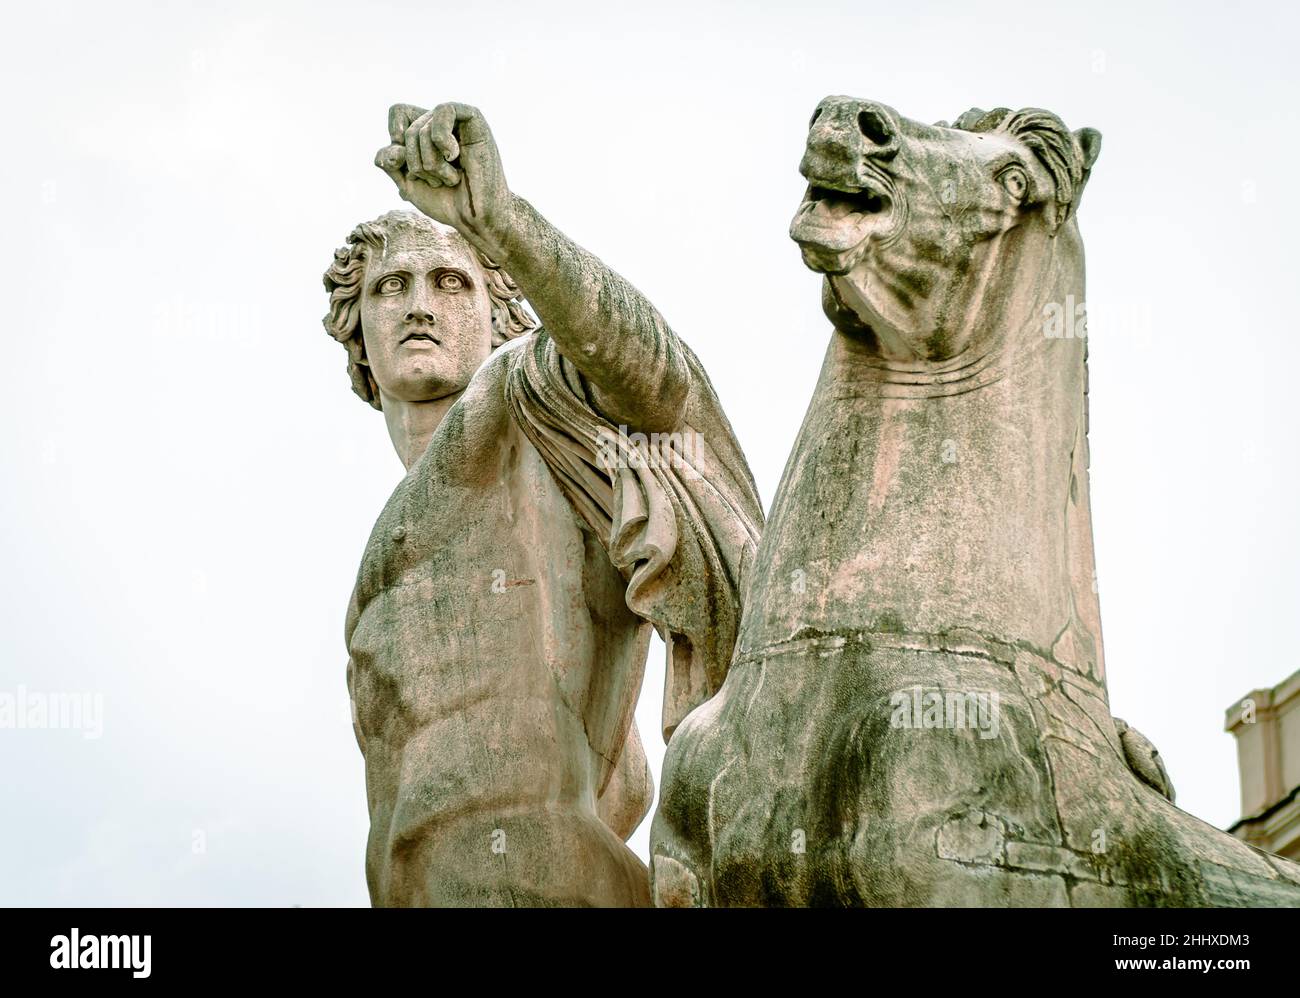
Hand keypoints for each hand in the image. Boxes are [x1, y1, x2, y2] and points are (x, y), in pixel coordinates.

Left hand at [375, 102, 512, 257]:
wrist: (475, 219)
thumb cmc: (447, 202)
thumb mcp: (408, 184)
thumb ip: (389, 161)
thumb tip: (392, 145)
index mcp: (426, 132)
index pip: (398, 112)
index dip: (396, 136)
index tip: (409, 164)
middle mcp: (441, 123)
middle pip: (409, 129)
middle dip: (417, 164)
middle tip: (438, 182)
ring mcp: (458, 121)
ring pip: (423, 128)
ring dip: (432, 164)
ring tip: (451, 178)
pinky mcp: (475, 119)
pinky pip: (444, 111)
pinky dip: (442, 140)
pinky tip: (457, 158)